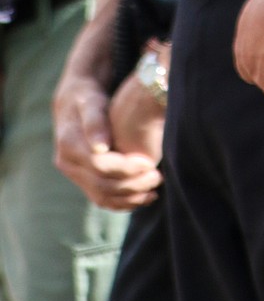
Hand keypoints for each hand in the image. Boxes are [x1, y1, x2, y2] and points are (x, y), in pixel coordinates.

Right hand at [53, 72, 161, 211]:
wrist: (73, 103)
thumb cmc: (88, 98)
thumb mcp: (91, 102)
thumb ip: (95, 121)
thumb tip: (100, 147)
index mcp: (70, 145)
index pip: (100, 166)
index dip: (126, 168)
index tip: (149, 163)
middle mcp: (68, 164)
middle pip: (102, 185)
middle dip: (132, 185)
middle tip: (157, 178)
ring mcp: (74, 174)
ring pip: (102, 196)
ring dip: (129, 198)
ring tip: (154, 191)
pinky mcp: (82, 179)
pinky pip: (101, 198)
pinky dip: (122, 202)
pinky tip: (143, 197)